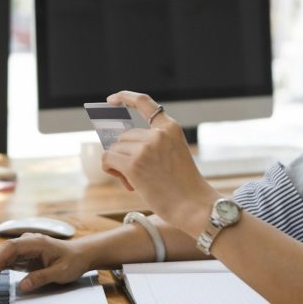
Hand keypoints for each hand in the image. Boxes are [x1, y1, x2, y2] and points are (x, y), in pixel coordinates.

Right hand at [0, 234, 91, 293]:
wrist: (79, 255)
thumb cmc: (72, 261)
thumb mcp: (60, 272)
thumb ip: (41, 277)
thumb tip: (23, 286)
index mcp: (36, 242)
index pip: (12, 248)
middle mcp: (26, 243)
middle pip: (1, 255)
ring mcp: (22, 250)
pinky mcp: (20, 257)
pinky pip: (3, 263)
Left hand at [103, 91, 217, 234]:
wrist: (194, 206)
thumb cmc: (183, 186)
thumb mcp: (172, 154)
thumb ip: (151, 144)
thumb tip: (115, 147)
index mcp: (170, 127)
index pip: (144, 102)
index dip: (124, 97)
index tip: (111, 101)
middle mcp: (157, 134)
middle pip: (124, 136)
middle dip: (125, 154)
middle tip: (137, 175)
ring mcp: (145, 148)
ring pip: (115, 149)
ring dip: (119, 165)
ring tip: (136, 182)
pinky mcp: (134, 164)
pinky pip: (108, 159)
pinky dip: (111, 169)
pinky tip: (126, 182)